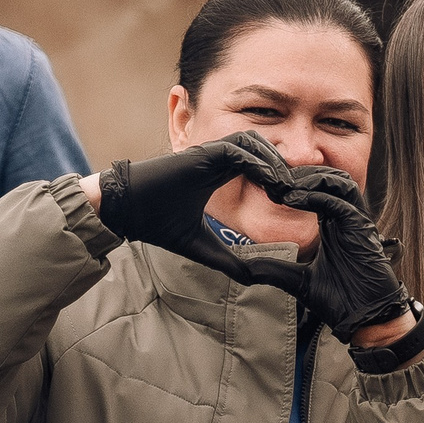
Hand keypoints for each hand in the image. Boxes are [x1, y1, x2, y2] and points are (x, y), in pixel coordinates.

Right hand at [96, 131, 286, 268]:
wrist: (126, 211)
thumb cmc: (157, 224)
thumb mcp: (202, 247)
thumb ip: (228, 260)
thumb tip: (252, 279)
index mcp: (218, 174)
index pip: (258, 166)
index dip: (277, 179)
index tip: (290, 203)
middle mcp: (216, 159)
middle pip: (263, 150)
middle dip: (283, 168)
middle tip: (296, 194)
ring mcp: (209, 153)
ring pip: (254, 143)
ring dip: (274, 162)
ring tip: (286, 188)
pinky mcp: (202, 153)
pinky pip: (239, 148)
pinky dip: (258, 162)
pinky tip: (270, 184)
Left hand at [243, 165, 413, 342]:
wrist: (365, 319)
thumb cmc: (341, 301)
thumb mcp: (297, 280)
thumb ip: (273, 269)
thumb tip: (244, 269)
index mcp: (334, 225)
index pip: (317, 190)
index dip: (293, 185)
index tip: (268, 190)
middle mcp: (347, 219)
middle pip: (328, 178)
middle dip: (300, 175)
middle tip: (273, 181)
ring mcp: (357, 222)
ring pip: (338, 182)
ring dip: (310, 179)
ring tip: (284, 187)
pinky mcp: (362, 229)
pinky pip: (340, 202)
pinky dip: (316, 196)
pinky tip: (293, 200)